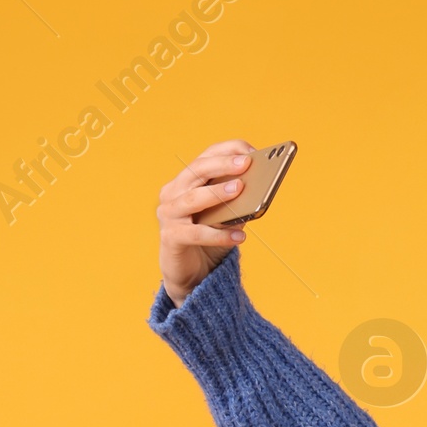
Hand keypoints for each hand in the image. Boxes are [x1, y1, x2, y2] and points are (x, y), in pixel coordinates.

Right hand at [158, 142, 254, 306]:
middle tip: (247, 163)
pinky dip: (220, 235)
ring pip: (194, 198)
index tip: (251, 151)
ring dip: (218, 192)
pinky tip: (240, 236)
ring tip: (241, 189)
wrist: (190, 276)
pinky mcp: (171, 238)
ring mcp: (169, 214)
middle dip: (223, 164)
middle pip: (197, 171)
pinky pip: (197, 234)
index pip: (204, 157)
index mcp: (185, 182)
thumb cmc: (208, 242)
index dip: (227, 151)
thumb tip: (258, 190)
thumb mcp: (223, 218)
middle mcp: (173, 193)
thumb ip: (235, 204)